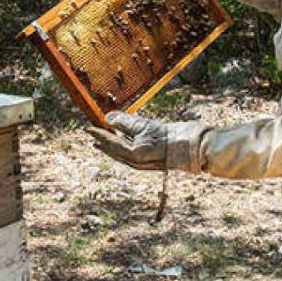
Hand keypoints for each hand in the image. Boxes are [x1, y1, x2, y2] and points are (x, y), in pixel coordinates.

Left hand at [87, 111, 207, 171]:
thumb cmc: (172, 137)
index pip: (111, 142)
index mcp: (133, 154)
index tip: (88, 128)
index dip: (99, 134)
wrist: (193, 148)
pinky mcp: (150, 161)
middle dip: (103, 141)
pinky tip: (122, 142)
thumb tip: (109, 118)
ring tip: (103, 139)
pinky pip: (130, 154)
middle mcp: (136, 161)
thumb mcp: (147, 126)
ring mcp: (143, 163)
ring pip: (121, 154)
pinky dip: (122, 147)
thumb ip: (127, 122)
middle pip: (113, 150)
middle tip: (92, 134)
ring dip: (111, 145)